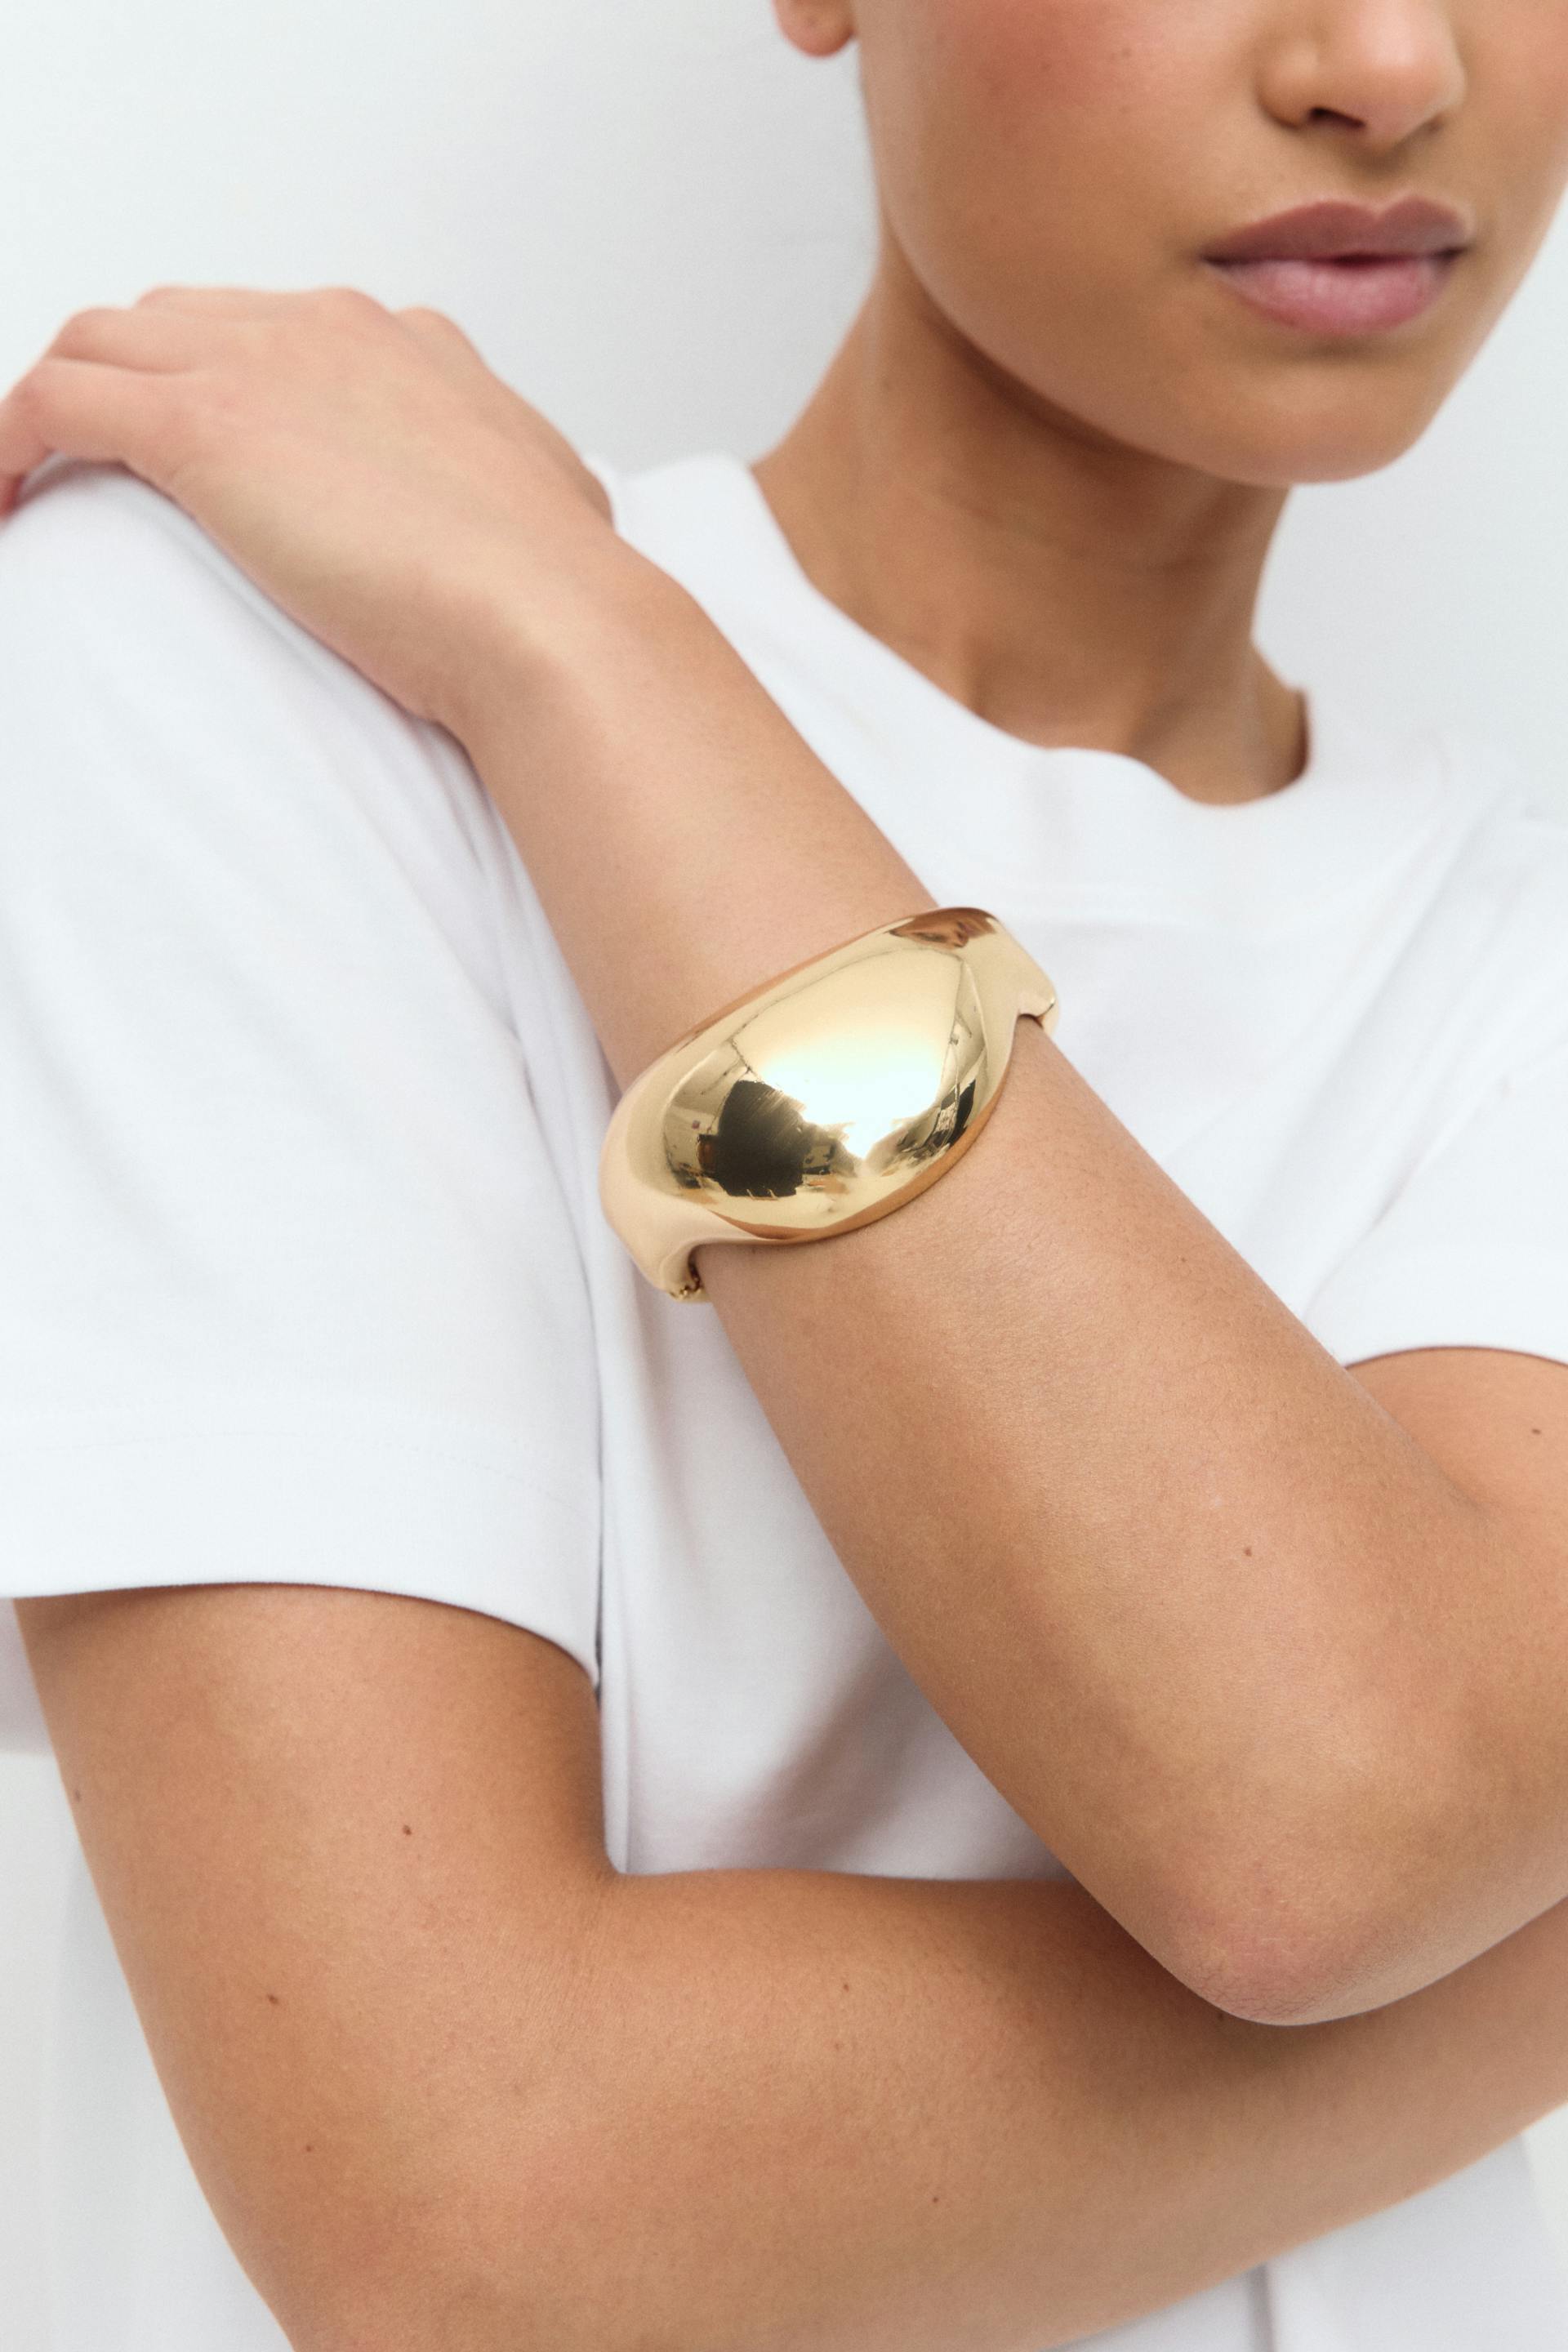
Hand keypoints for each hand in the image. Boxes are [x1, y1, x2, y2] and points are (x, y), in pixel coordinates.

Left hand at [0, 285, 627, 733]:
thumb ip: (519, 481)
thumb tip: (538, 504)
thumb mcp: (555, 510)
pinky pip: (53, 401)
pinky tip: (3, 502)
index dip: (222, 386)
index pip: (274, 330)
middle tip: (102, 476)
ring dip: (54, 408)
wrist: (555, 620)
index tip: (207, 466)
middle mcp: (328, 328)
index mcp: (408, 345)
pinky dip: (9, 440)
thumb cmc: (560, 595)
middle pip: (172, 321)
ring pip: (98, 343)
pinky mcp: (203, 426)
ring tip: (33, 491)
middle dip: (126, 386)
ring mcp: (262, 366)